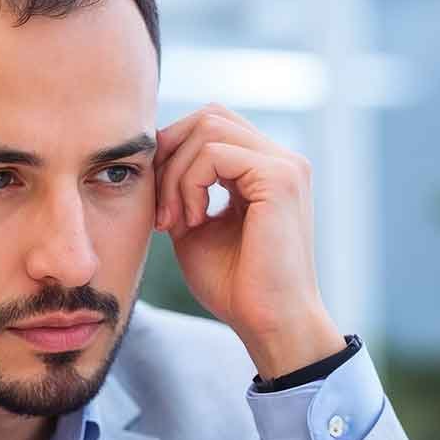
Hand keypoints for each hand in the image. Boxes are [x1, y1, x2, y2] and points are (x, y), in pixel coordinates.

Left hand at [154, 103, 344, 377]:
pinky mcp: (280, 178)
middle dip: (170, 154)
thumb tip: (154, 157)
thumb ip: (183, 190)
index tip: (158, 205)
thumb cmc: (235, 286)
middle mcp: (282, 160)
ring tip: (173, 220)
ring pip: (209, 129)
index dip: (174, 152)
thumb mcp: (195, 227)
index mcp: (266, 169)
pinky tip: (190, 222)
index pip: (212, 126)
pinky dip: (189, 185)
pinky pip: (214, 154)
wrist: (269, 324)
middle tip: (159, 208)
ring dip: (176, 173)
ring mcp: (285, 165)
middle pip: (209, 116)